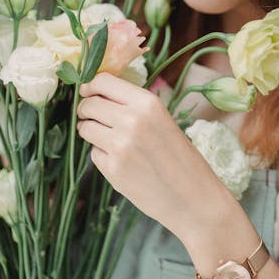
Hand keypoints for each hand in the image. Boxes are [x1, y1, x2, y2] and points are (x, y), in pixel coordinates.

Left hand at [77, 73, 234, 240]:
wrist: (193, 197)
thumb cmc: (179, 156)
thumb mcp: (162, 119)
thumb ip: (132, 105)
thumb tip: (94, 92)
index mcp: (147, 102)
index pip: (102, 81)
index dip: (90, 86)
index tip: (87, 92)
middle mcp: (132, 119)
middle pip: (89, 104)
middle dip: (87, 110)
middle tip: (93, 117)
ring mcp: (120, 145)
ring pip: (86, 128)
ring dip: (91, 132)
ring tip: (111, 140)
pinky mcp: (113, 169)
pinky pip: (93, 153)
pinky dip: (102, 155)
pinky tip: (123, 162)